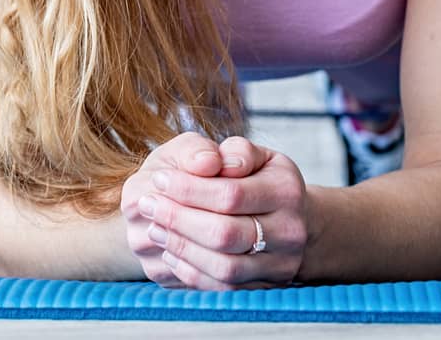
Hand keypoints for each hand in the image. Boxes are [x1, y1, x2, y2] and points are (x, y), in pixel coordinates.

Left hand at [126, 132, 311, 289]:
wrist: (291, 220)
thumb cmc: (259, 179)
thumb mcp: (250, 154)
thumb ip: (230, 150)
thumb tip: (206, 162)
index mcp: (286, 191)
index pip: (230, 194)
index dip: (189, 188)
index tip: (160, 179)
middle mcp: (290, 232)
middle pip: (225, 234)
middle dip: (178, 219)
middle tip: (148, 204)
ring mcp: (280, 266)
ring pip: (224, 267)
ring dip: (181, 247)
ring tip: (154, 227)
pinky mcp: (265, 288)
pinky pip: (223, 289)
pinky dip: (191, 272)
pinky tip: (171, 251)